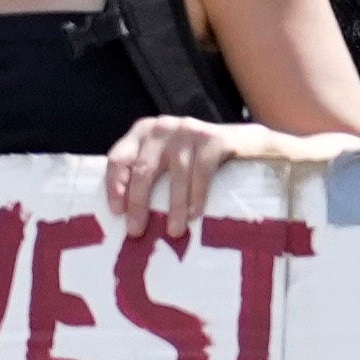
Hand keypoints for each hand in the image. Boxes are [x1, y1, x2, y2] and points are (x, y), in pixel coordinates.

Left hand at [103, 116, 275, 240]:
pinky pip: (201, 172)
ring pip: (175, 175)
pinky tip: (195, 215)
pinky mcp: (213, 138)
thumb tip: (125, 217)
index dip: (115, 187)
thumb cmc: (194, 161)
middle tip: (137, 232)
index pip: (118, 160)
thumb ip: (144, 176)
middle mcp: (162, 128)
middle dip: (139, 204)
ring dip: (173, 207)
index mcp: (142, 133)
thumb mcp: (164, 161)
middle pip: (143, 170)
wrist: (244, 144)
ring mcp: (188, 130)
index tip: (117, 213)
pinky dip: (197, 196)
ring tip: (173, 231)